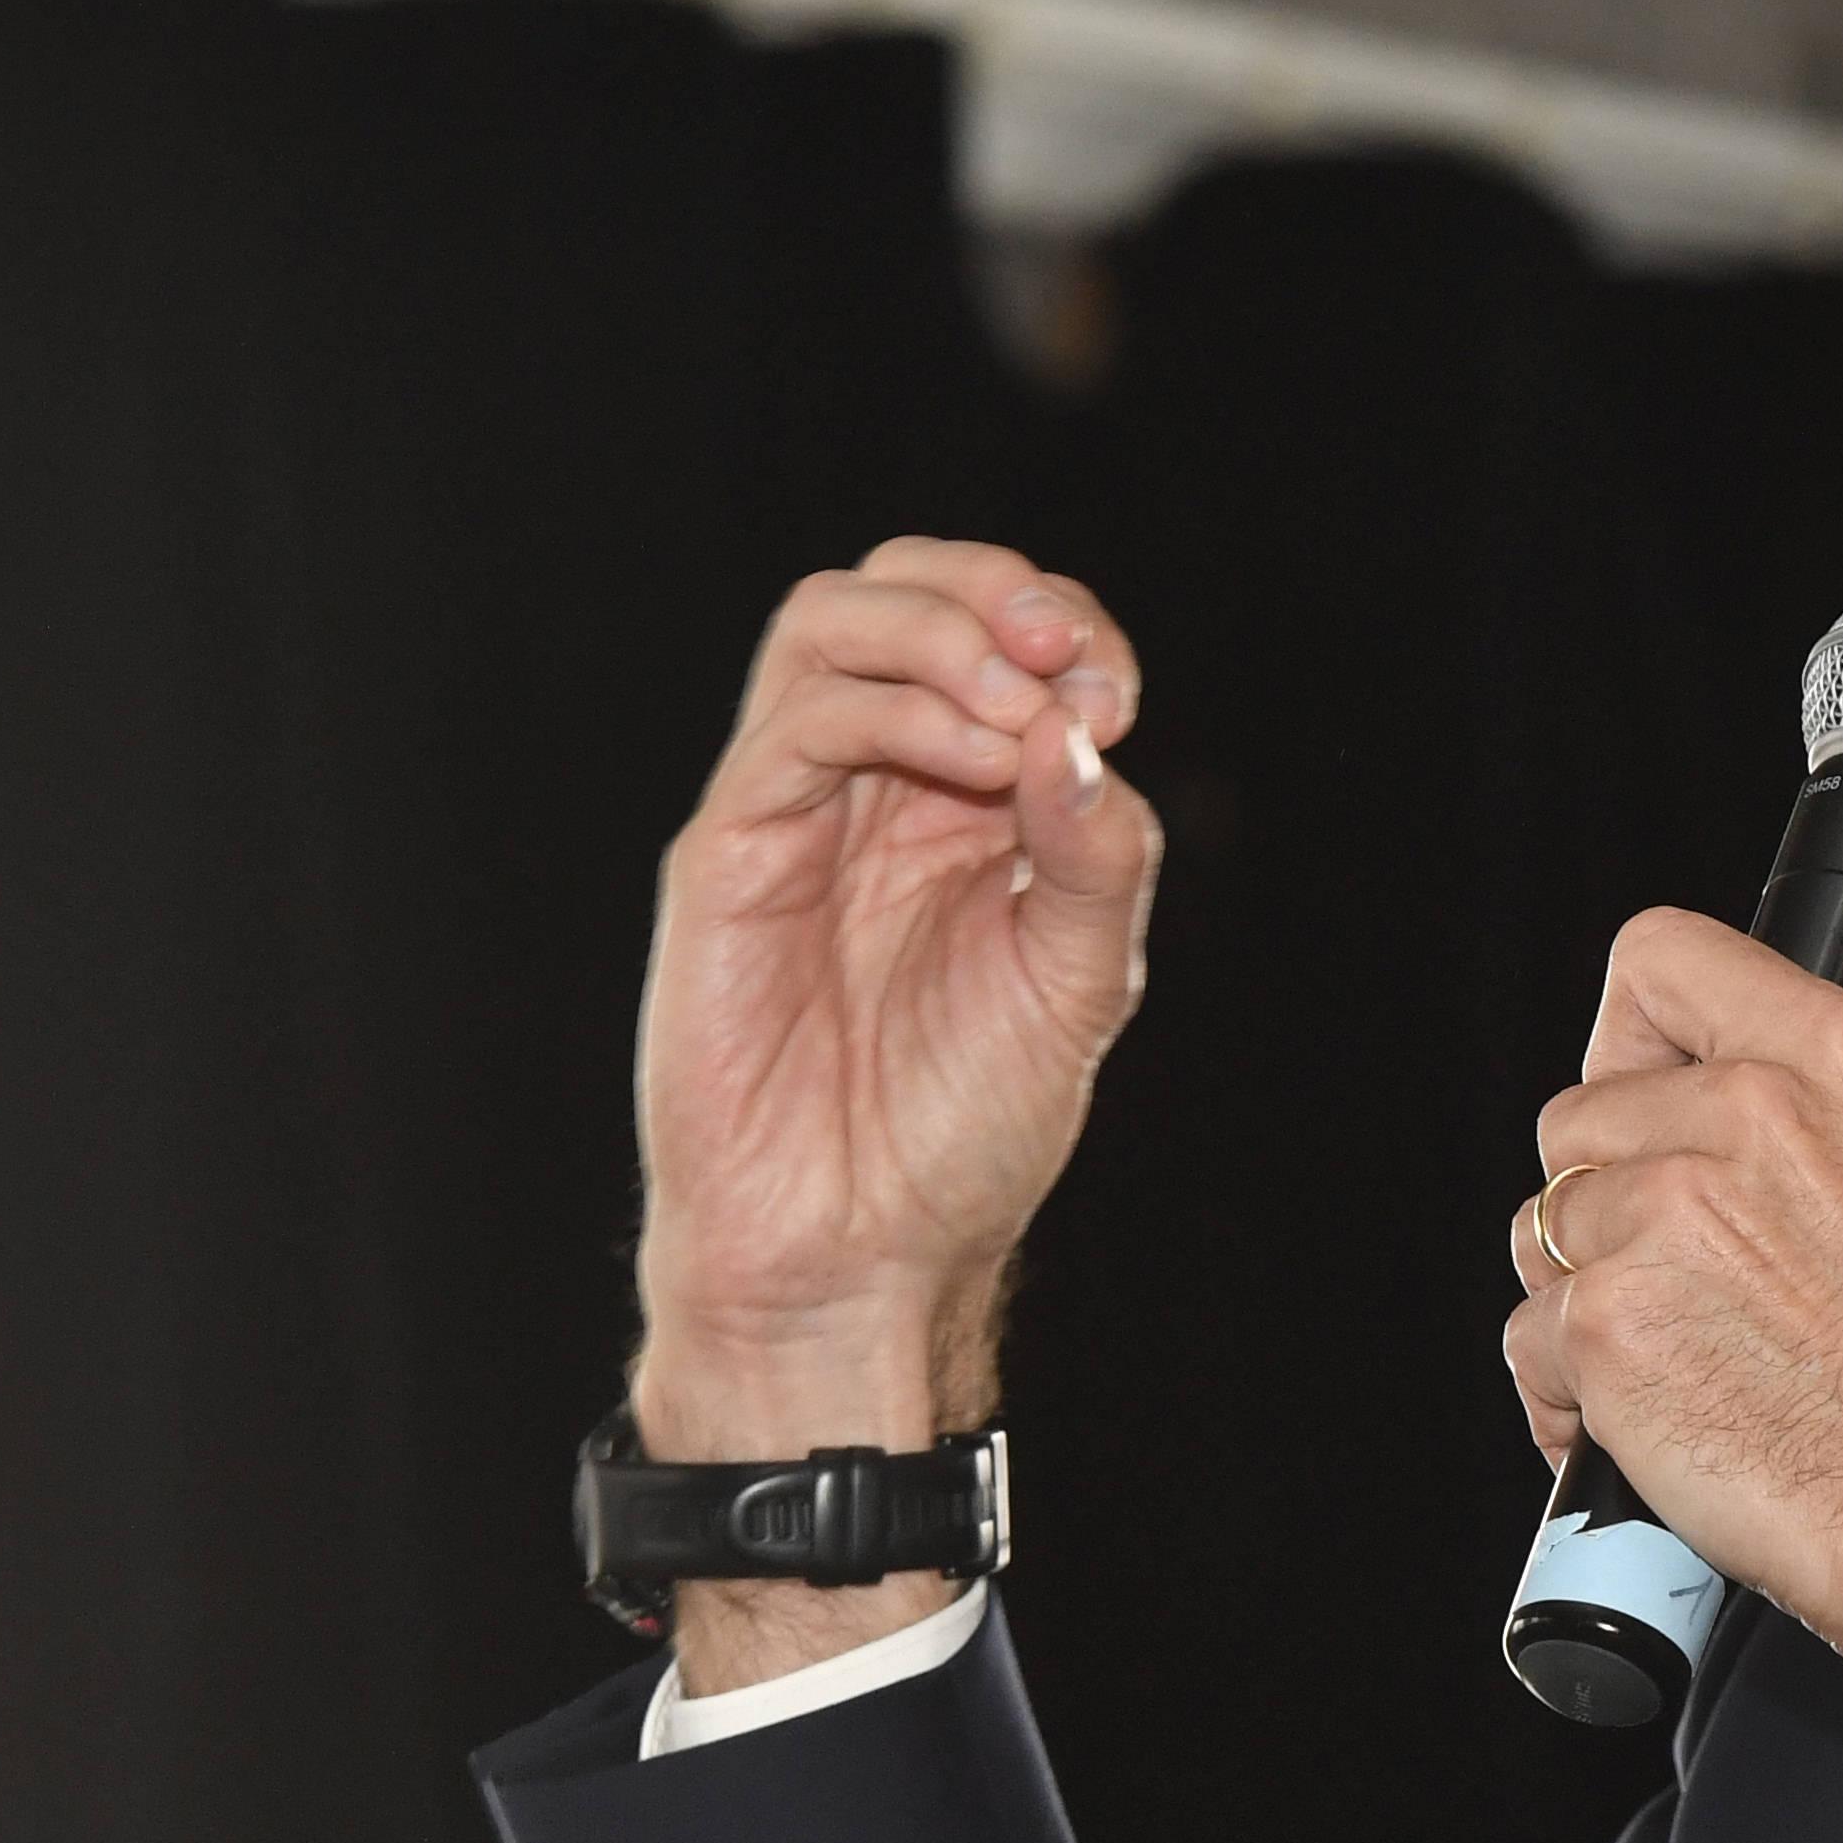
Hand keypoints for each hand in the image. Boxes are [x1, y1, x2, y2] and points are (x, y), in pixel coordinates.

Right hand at [631, 541, 1156, 1681]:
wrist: (859, 1254)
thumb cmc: (960, 1135)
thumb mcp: (1078, 983)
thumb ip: (1098, 855)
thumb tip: (1085, 728)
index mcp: (954, 803)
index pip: (988, 633)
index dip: (1058, 625)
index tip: (1115, 697)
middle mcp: (868, 789)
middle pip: (894, 588)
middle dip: (990, 590)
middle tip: (1062, 661)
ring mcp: (790, 813)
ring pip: (827, 626)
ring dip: (940, 637)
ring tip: (1016, 721)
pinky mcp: (727, 857)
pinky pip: (791, 730)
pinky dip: (894, 711)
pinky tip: (971, 767)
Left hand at [1503, 912, 1842, 1842]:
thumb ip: (1796, 1131)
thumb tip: (1696, 1129)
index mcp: (1833, 1062)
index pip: (1658, 961)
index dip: (1629, 1039)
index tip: (1640, 1093)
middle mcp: (1744, 1119)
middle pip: (1574, 1124)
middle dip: (1607, 1208)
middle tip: (1691, 1287)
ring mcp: (1664, 1220)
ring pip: (1544, 1239)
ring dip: (1588, 1309)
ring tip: (1688, 1367)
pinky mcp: (1609, 1328)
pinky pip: (1532, 1345)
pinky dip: (1572, 1401)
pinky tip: (1660, 1427)